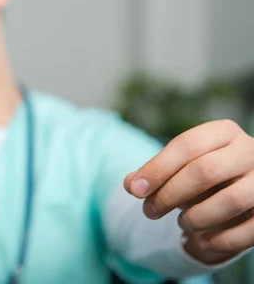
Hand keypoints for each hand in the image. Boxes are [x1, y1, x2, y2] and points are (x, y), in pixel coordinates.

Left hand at [124, 120, 253, 263]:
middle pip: (205, 171)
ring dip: (196, 217)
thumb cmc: (202, 173)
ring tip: (181, 224)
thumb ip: (153, 173)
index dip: (157, 169)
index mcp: (223, 132)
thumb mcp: (178, 167)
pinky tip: (201, 241)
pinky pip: (249, 230)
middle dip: (170, 195)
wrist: (242, 187)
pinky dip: (220, 240)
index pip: (186, 145)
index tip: (135, 190)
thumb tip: (131, 184)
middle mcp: (250, 151)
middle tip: (149, 212)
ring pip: (231, 200)